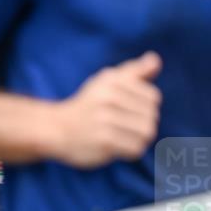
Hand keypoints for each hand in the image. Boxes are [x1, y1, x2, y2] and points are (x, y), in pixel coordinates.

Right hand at [53, 51, 161, 167]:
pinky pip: (135, 148)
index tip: (126, 110)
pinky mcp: (104, 141)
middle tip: (123, 127)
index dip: (144, 106)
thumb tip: (155, 60)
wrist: (55, 129)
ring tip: (123, 137)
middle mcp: (108, 98)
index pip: (152, 97)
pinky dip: (130, 151)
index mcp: (111, 81)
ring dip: (138, 139)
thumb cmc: (87, 105)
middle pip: (151, 116)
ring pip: (146, 133)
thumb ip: (134, 71)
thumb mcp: (107, 82)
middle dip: (142, 124)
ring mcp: (105, 120)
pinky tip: (117, 147)